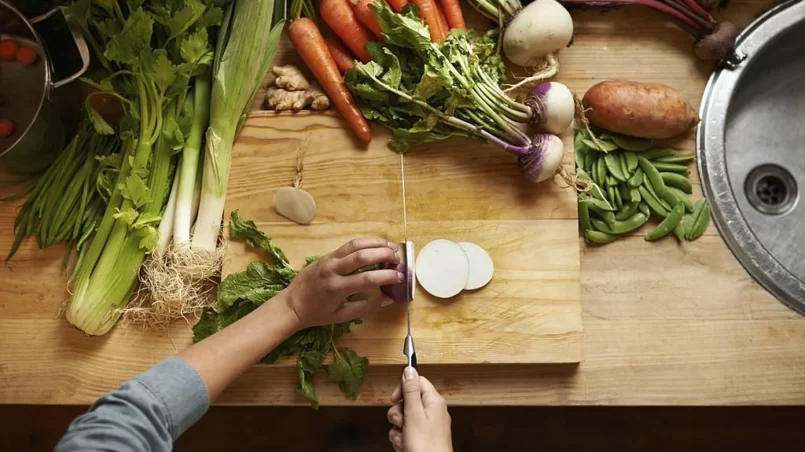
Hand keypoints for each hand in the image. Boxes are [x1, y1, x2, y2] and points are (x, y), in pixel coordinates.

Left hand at [283, 237, 401, 327]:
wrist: (292, 304)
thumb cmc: (317, 313)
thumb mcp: (342, 316)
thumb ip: (366, 307)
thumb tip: (389, 299)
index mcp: (337, 288)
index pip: (367, 279)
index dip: (387, 276)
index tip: (400, 277)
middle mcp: (333, 270)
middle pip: (363, 256)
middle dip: (384, 255)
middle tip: (398, 259)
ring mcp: (329, 259)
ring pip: (356, 245)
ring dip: (376, 243)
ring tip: (391, 247)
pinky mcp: (327, 255)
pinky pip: (348, 245)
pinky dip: (365, 242)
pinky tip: (376, 245)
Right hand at [387, 367, 452, 451]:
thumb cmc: (427, 447)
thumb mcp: (414, 414)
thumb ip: (410, 391)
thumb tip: (409, 369)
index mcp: (434, 401)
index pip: (417, 381)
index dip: (403, 388)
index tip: (395, 399)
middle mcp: (432, 411)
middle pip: (407, 401)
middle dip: (398, 414)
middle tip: (402, 423)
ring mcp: (427, 426)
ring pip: (403, 419)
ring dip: (398, 430)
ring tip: (405, 439)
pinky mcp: (421, 438)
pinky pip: (404, 432)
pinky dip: (401, 439)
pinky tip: (405, 446)